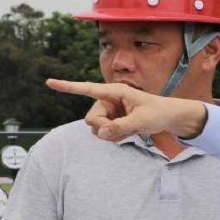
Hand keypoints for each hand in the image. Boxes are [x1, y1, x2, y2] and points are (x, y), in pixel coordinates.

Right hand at [44, 79, 208, 141]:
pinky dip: (115, 137)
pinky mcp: (113, 121)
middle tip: (120, 131)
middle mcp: (109, 100)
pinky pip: (105, 133)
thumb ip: (121, 127)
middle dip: (102, 128)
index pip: (87, 88)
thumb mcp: (142, 121)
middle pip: (90, 119)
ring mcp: (110, 111)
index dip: (68, 87)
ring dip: (110, 134)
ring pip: (96, 128)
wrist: (170, 118)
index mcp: (115, 91)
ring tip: (130, 130)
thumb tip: (102, 133)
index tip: (49, 82)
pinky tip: (129, 133)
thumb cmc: (159, 113)